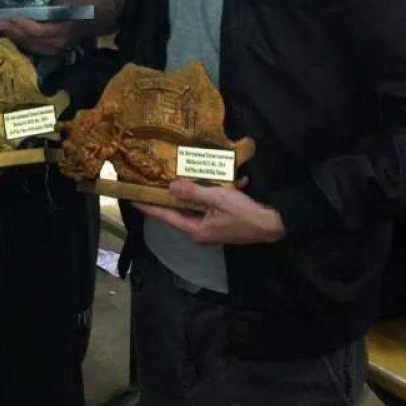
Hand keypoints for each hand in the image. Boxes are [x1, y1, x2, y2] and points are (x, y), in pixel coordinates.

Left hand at [0, 0, 92, 54]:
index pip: (40, 31)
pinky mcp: (57, 49)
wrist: (102, 13)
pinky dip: (25, 42)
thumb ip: (51, 5)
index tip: (8, 17)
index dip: (23, 25)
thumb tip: (30, 5)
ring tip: (2, 29)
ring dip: (17, 37)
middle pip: (32, 40)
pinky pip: (37, 48)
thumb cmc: (85, 0)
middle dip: (13, 32)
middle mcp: (61, 41)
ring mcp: (59, 47)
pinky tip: (15, 36)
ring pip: (33, 46)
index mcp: (65, 27)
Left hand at [134, 180, 285, 245]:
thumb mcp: (216, 198)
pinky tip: (231, 181)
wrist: (271, 225)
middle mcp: (200, 231)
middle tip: (155, 181)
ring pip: (196, 206)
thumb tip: (170, 186)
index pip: (165, 216)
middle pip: (179, 211)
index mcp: (195, 229)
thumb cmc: (242, 213)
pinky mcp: (222, 222)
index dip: (149, 207)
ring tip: (188, 174)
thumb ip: (192, 192)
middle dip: (171, 195)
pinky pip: (212, 205)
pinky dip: (218, 192)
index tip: (133, 199)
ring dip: (197, 191)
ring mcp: (211, 228)